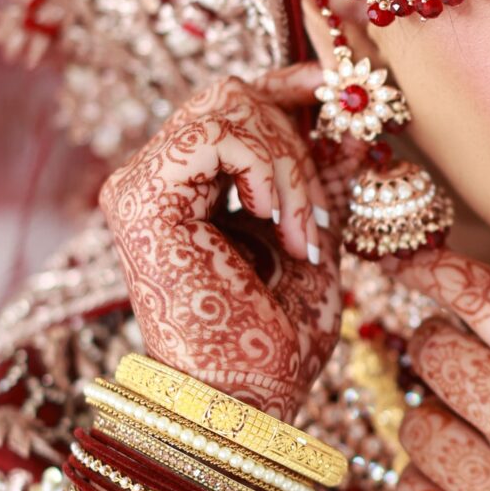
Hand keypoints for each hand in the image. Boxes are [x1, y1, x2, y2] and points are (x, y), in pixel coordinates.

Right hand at [99, 67, 353, 417]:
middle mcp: (153, 181)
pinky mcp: (140, 198)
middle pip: (232, 94)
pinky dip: (267, 170)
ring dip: (288, 163)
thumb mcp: (315, 241)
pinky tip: (277, 224)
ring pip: (229, 104)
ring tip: (302, 231)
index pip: (233, 104)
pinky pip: (219, 133)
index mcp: (186, 191)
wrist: (245, 407)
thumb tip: (350, 119)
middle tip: (318, 212)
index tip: (341, 91)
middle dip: (295, 138)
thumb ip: (324, 180)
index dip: (288, 84)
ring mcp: (139, 186)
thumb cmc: (274, 347)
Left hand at [389, 249, 489, 490]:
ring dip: (432, 418)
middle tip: (444, 350)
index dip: (444, 273)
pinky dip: (425, 482)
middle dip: (434, 345)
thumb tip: (458, 300)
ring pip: (417, 427)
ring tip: (465, 428)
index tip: (410, 262)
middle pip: (442, 360)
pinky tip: (457, 480)